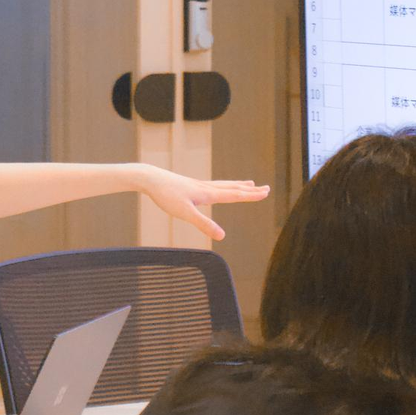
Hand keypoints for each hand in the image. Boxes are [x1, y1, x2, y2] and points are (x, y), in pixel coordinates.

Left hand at [138, 167, 267, 240]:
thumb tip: (222, 237)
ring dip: (238, 185)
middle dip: (250, 190)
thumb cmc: (166, 195)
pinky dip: (222, 186)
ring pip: (223, 185)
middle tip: (266, 188)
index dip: (250, 196)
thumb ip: (204, 224)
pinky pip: (212, 185)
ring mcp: (197, 185)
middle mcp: (206, 187)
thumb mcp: (185, 213)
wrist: (149, 178)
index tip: (265, 193)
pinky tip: (217, 189)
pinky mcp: (189, 185)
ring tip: (248, 183)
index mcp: (208, 194)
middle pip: (232, 188)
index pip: (234, 195)